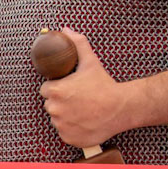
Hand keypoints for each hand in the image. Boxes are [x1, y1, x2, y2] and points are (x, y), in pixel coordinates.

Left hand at [38, 28, 128, 150]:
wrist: (121, 108)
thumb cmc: (104, 85)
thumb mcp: (90, 62)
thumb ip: (76, 44)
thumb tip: (66, 30)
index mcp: (55, 91)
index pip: (46, 89)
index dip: (57, 88)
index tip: (69, 88)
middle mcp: (55, 110)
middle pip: (51, 104)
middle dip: (61, 101)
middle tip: (78, 99)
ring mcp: (61, 126)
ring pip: (57, 119)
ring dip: (65, 115)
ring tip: (83, 110)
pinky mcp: (69, 139)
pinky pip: (65, 132)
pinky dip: (72, 129)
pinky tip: (84, 122)